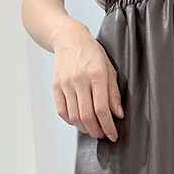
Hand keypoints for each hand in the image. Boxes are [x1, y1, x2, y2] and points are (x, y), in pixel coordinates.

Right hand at [51, 21, 122, 141]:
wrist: (68, 38)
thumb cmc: (91, 53)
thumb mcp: (109, 68)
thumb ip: (114, 92)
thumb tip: (118, 114)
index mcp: (96, 75)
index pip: (102, 108)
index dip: (108, 126)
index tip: (113, 135)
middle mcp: (79, 80)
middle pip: (87, 116)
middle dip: (97, 131)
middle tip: (103, 135)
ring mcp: (66, 84)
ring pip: (74, 117)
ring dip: (85, 128)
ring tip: (92, 129)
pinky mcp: (56, 87)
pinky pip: (62, 111)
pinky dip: (71, 121)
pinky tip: (79, 121)